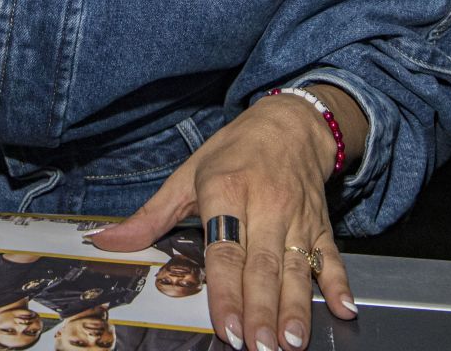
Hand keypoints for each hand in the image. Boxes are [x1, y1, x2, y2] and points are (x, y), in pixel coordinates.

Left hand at [89, 97, 353, 350]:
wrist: (291, 123)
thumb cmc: (234, 151)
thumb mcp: (187, 175)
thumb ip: (150, 217)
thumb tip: (105, 242)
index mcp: (226, 192)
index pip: (225, 251)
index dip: (226, 293)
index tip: (228, 327)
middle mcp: (265, 206)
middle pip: (263, 267)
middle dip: (261, 312)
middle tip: (259, 348)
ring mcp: (297, 218)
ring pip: (297, 269)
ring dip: (296, 308)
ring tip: (291, 341)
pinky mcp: (322, 225)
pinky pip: (332, 257)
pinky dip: (340, 283)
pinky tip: (345, 308)